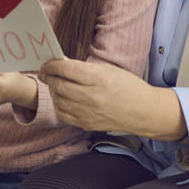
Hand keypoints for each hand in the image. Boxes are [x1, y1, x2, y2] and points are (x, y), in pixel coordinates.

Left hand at [39, 58, 185, 139]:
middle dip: (49, 77)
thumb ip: (85, 68)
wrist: (143, 111)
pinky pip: (63, 115)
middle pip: (59, 85)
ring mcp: (88, 113)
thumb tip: (63, 63)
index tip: (47, 63)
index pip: (66, 69)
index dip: (52, 65)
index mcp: (99, 79)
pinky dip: (58, 105)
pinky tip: (62, 98)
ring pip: (58, 100)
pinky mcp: (86, 124)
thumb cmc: (129, 87)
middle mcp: (91, 97)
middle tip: (46, 72)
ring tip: (55, 84)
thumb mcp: (109, 70)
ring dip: (53, 90)